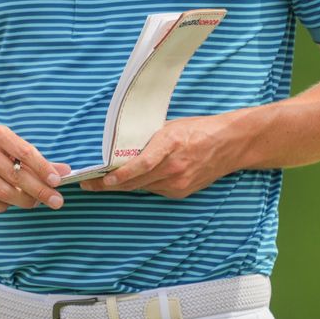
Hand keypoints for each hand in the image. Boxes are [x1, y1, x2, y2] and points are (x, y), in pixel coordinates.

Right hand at [0, 124, 69, 211]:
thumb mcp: (13, 146)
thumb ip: (39, 160)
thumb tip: (65, 172)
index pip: (26, 153)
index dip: (44, 169)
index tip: (58, 181)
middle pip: (17, 176)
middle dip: (41, 191)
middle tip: (56, 201)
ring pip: (4, 193)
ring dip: (24, 201)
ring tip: (35, 202)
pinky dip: (2, 206)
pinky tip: (9, 203)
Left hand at [81, 115, 237, 198]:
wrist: (230, 144)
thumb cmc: (200, 130)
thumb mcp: (172, 127)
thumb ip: (149, 139)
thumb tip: (123, 147)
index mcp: (171, 144)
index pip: (141, 164)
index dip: (120, 175)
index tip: (102, 179)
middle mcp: (174, 166)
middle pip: (136, 181)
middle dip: (110, 184)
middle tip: (90, 184)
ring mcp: (178, 181)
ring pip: (142, 187)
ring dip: (124, 185)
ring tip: (106, 183)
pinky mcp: (181, 191)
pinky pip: (155, 189)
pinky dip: (144, 185)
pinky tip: (137, 180)